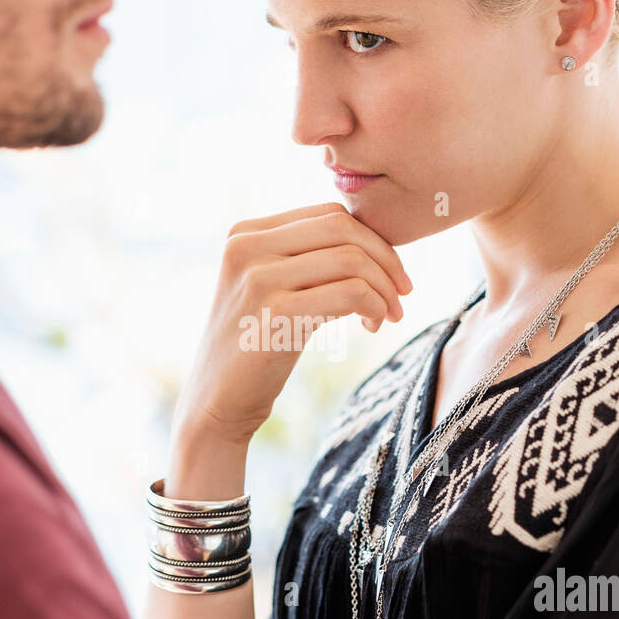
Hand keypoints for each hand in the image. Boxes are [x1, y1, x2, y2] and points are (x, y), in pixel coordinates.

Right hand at [172, 202, 412, 446]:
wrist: (216, 402)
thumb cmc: (255, 346)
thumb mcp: (270, 289)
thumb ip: (304, 258)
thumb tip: (373, 243)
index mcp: (244, 233)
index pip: (329, 215)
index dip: (372, 241)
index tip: (390, 274)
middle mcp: (246, 247)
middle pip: (343, 229)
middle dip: (386, 259)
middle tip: (402, 293)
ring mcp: (258, 278)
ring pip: (351, 260)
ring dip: (384, 288)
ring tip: (387, 315)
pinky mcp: (275, 312)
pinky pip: (350, 293)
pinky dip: (374, 306)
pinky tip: (371, 325)